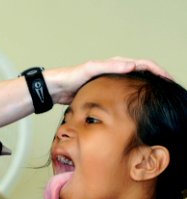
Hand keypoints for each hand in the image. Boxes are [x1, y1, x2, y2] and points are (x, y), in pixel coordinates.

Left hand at [44, 56, 170, 105]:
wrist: (56, 88)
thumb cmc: (71, 77)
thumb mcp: (91, 69)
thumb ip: (110, 66)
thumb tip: (132, 65)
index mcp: (115, 63)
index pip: (142, 64)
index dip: (157, 70)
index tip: (167, 80)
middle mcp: (115, 71)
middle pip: (143, 73)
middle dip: (157, 79)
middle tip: (168, 90)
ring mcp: (112, 82)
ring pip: (135, 83)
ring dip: (148, 88)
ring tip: (159, 97)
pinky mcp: (106, 92)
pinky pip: (125, 93)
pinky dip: (135, 97)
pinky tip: (139, 106)